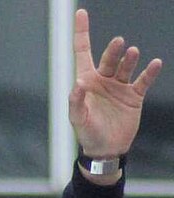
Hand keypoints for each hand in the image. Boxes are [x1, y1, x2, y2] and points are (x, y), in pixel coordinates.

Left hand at [69, 8, 161, 158]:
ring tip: (132, 53)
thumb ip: (76, 101)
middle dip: (113, 51)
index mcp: (87, 81)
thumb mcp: (78, 119)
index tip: (81, 13)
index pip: (83, 52)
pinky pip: (143, 81)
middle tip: (119, 44)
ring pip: (126, 67)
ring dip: (129, 59)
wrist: (106, 150)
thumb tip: (78, 84)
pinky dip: (149, 72)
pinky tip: (155, 64)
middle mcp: (104, 80)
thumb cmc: (88, 134)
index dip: (81, 33)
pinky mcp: (134, 96)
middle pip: (108, 58)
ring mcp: (120, 86)